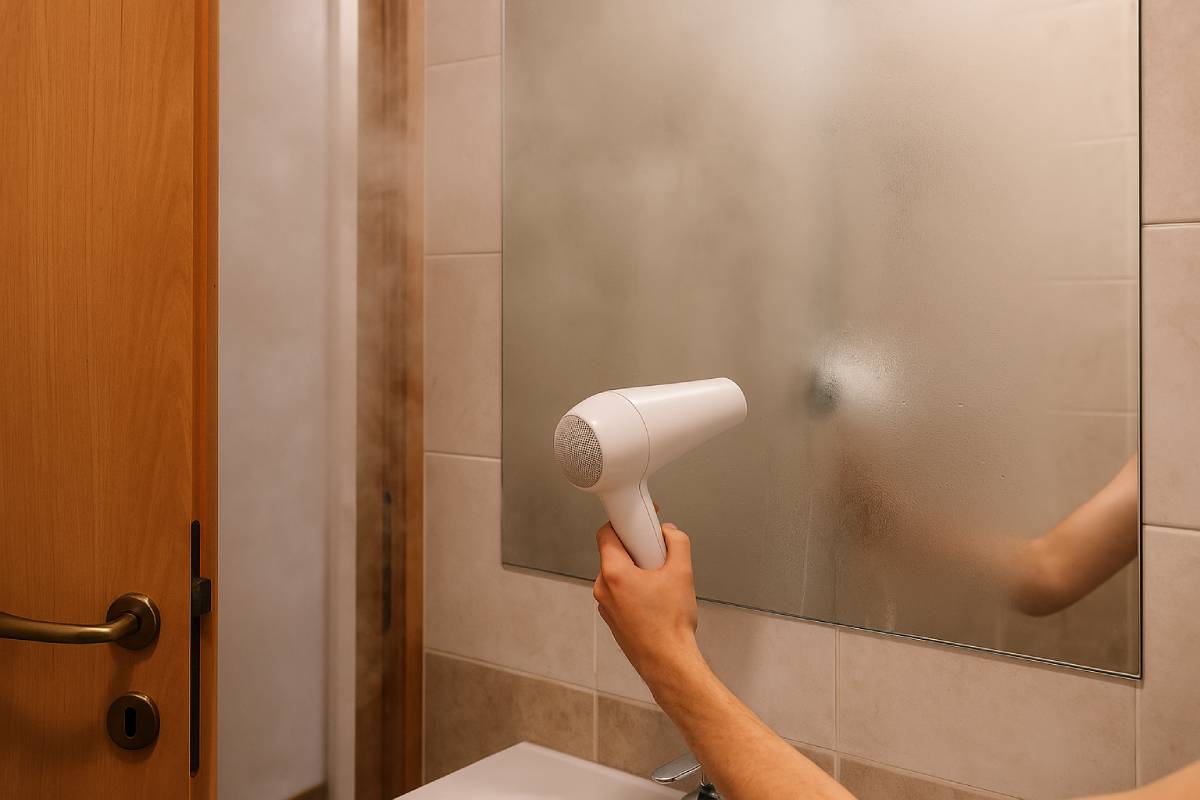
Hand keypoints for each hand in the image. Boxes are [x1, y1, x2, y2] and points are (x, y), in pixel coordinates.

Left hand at [593, 521, 701, 683]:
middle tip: (658, 555)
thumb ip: (677, 542)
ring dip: (637, 571)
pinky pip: (620, 594)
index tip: (639, 521)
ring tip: (661, 582)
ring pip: (618, 575)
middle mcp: (603, 589)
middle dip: (636, 549)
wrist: (669, 663)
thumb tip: (670, 533)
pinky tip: (656, 600)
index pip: (607, 532)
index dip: (624, 522)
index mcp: (614, 573)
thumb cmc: (670, 625)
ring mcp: (605, 606)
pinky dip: (635, 589)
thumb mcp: (682, 572)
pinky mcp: (613, 620)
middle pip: (614, 554)